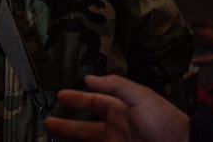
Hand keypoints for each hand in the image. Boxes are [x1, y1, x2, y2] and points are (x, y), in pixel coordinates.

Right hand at [43, 74, 188, 141]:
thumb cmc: (165, 121)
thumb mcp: (141, 97)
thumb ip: (115, 86)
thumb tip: (89, 78)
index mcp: (121, 110)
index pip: (94, 102)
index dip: (77, 99)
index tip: (59, 96)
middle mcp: (117, 128)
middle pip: (86, 128)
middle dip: (66, 126)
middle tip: (47, 124)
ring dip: (71, 141)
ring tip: (52, 139)